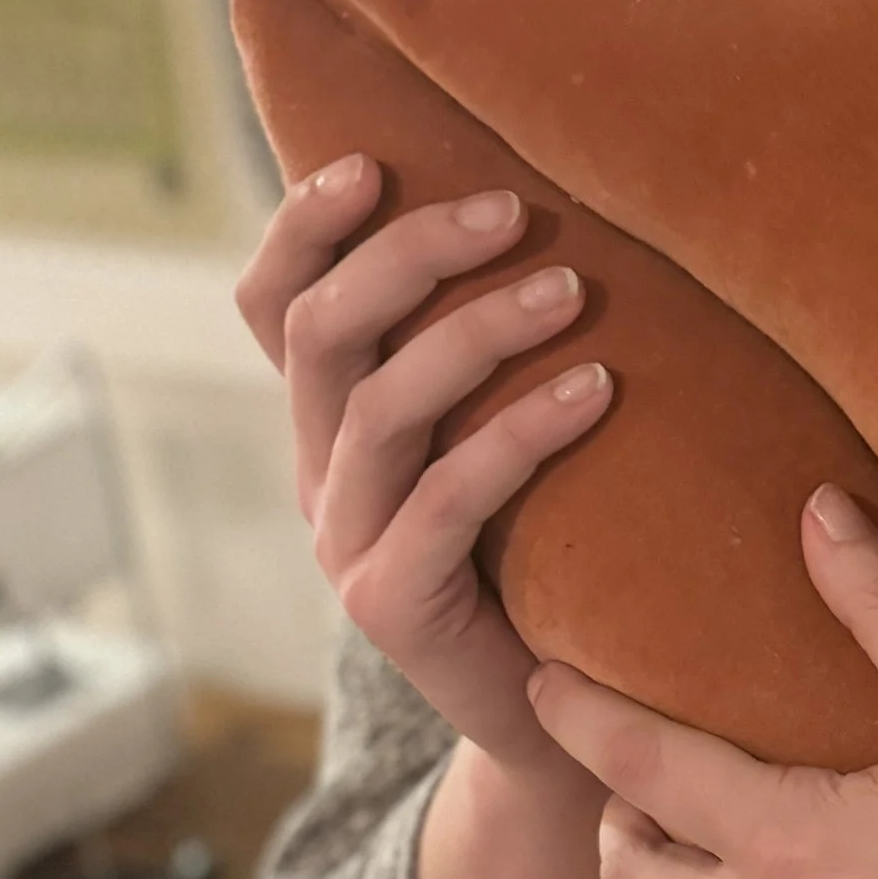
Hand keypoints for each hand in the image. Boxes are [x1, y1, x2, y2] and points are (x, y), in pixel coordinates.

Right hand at [233, 155, 613, 773]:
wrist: (562, 719)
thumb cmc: (557, 558)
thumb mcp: (515, 443)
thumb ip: (506, 360)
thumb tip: (570, 218)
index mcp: (333, 427)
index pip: (277, 307)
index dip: (303, 228)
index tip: (375, 159)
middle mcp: (323, 477)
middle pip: (324, 334)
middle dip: (410, 253)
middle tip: (514, 206)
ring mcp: (347, 546)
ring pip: (382, 408)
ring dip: (477, 331)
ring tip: (572, 287)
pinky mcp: (390, 607)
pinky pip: (447, 500)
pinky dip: (523, 432)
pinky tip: (600, 390)